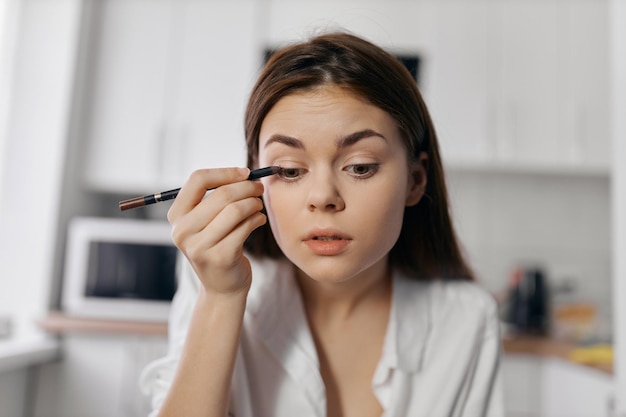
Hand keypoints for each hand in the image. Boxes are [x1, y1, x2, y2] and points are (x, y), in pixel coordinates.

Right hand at [167, 167, 265, 294]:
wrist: (222, 287)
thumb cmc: (217, 245)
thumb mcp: (206, 222)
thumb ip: (216, 197)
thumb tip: (245, 174)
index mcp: (176, 216)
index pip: (197, 180)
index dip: (225, 173)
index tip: (245, 173)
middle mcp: (182, 231)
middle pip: (221, 194)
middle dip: (247, 187)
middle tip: (260, 188)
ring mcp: (199, 246)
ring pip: (236, 210)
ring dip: (254, 203)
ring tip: (258, 206)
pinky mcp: (220, 257)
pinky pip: (245, 227)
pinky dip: (257, 219)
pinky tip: (259, 220)